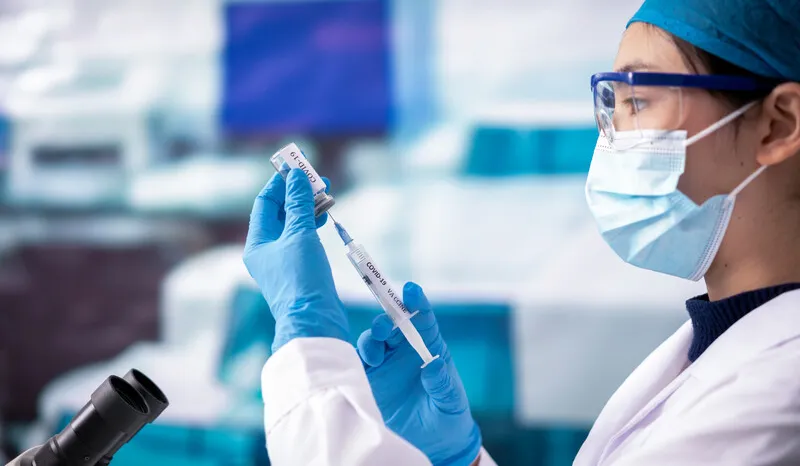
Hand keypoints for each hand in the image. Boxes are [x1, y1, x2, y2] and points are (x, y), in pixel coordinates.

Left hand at [243, 169, 348, 352]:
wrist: (315, 320)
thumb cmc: (302, 278)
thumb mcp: (300, 234)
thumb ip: (299, 202)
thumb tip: (295, 176)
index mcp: (257, 242)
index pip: (265, 202)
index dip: (281, 182)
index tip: (297, 166)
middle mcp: (266, 251)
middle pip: (280, 211)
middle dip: (299, 193)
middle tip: (319, 178)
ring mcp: (283, 261)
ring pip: (294, 224)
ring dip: (309, 207)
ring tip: (328, 194)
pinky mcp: (300, 269)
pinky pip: (304, 238)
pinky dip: (314, 224)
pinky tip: (325, 216)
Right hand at [357, 282, 481, 465]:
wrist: (432, 444)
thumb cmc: (447, 417)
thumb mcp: (450, 401)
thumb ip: (442, 383)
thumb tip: (434, 365)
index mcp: (430, 347)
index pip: (423, 319)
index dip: (417, 302)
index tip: (411, 290)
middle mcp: (405, 350)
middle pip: (394, 324)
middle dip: (387, 320)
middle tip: (385, 328)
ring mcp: (385, 363)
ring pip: (373, 340)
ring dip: (372, 340)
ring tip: (375, 355)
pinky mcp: (369, 379)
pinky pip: (357, 363)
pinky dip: (355, 359)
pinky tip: (357, 365)